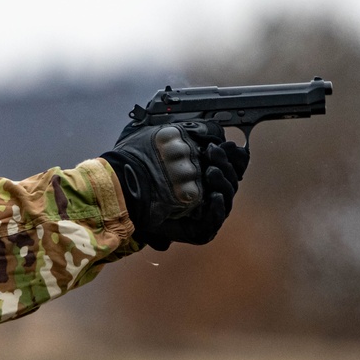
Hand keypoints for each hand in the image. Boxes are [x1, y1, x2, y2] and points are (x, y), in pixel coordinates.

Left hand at [102, 120, 248, 250]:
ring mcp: (204, 213)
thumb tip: (217, 129)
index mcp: (204, 175)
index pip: (229, 166)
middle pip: (231, 180)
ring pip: (226, 198)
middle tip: (213, 152)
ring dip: (223, 183)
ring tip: (211, 171)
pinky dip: (217, 208)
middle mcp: (207, 194)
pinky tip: (215, 196)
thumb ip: (194, 134)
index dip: (234, 157)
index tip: (229, 145)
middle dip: (226, 165)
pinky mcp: (199, 231)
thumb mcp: (171, 142)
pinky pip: (214, 221)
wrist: (125, 190)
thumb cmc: (146, 167)